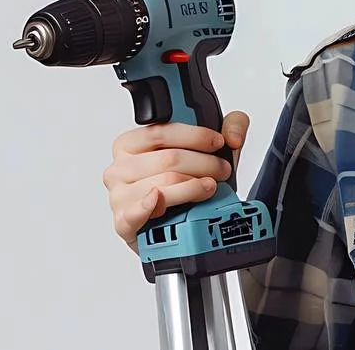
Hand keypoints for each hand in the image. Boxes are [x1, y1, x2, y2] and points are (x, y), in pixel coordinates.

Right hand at [103, 110, 249, 253]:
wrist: (170, 228)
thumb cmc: (182, 186)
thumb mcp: (206, 152)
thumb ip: (229, 127)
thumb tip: (234, 137)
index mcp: (131, 145)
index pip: (161, 132)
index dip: (194, 135)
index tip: (218, 142)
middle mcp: (121, 168)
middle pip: (168, 159)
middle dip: (203, 164)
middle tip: (222, 171)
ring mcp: (120, 195)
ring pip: (163, 184)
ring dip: (193, 186)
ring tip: (209, 188)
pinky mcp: (123, 222)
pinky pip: (136, 211)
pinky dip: (149, 205)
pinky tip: (159, 201)